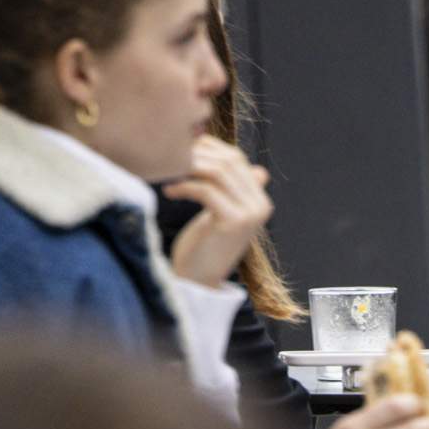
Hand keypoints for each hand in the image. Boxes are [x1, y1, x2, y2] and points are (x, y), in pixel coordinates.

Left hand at [163, 138, 274, 286]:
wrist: (199, 282)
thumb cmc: (203, 245)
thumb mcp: (217, 210)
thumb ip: (224, 184)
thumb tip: (214, 146)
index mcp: (259, 200)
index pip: (237, 159)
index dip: (209, 149)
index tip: (182, 150)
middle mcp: (260, 205)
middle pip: (229, 162)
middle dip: (197, 156)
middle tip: (170, 159)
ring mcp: (249, 214)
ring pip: (218, 173)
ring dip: (189, 168)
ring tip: (168, 174)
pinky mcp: (232, 222)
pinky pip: (206, 190)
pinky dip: (184, 186)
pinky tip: (169, 191)